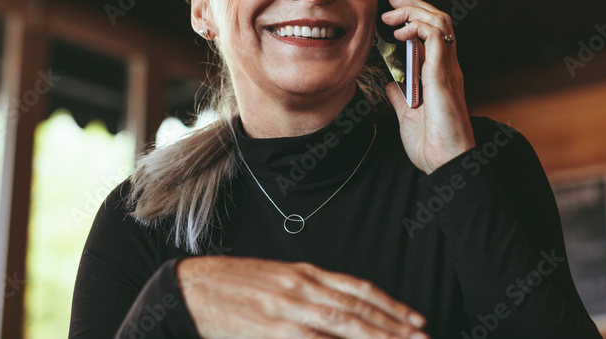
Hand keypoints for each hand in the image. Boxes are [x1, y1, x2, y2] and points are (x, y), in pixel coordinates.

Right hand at [177, 256, 428, 337]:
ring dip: (375, 338)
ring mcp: (286, 311)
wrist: (189, 287)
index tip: (416, 320)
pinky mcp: (270, 330)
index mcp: (305, 273)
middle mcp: (301, 289)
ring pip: (342, 327)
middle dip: (394, 328)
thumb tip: (344, 309)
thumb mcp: (277, 280)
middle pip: (358, 311)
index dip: (390, 305)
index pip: (358, 290)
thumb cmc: (235, 286)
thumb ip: (310, 293)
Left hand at [380, 0, 475, 174]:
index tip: (392, 9)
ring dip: (414, 10)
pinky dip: (417, 27)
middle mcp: (447, 66)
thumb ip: (401, 96)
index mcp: (440, 73)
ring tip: (392, 15)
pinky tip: (400, 33)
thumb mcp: (408, 114)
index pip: (433, 31)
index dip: (414, 14)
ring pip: (439, 21)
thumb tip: (390, 82)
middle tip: (390, 0)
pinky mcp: (442, 74)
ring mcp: (447, 68)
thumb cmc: (432, 143)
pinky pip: (435, 37)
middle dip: (413, 3)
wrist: (446, 162)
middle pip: (438, 19)